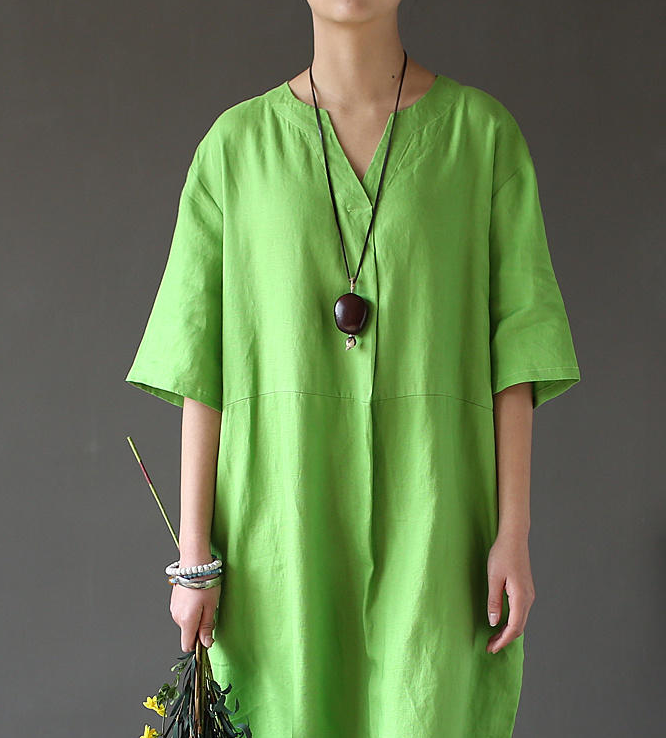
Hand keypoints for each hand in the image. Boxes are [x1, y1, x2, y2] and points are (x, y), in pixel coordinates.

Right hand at [169, 573, 220, 651]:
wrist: (194, 564)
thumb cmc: (205, 583)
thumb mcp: (211, 606)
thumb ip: (207, 627)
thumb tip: (206, 643)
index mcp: (186, 621)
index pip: (187, 645)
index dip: (197, 645)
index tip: (207, 638)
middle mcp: (177, 617)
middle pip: (188, 632)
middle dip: (199, 628)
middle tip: (210, 612)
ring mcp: (173, 609)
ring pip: (185, 622)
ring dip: (195, 618)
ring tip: (204, 602)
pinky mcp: (174, 601)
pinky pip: (182, 613)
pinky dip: (190, 610)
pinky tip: (197, 597)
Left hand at [486, 531, 534, 653]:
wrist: (514, 538)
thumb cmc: (502, 554)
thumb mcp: (493, 578)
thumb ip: (494, 601)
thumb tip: (494, 622)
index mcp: (521, 597)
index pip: (514, 627)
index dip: (503, 640)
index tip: (491, 648)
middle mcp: (529, 598)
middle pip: (519, 627)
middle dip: (505, 639)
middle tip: (489, 647)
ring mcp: (529, 594)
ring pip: (520, 620)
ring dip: (508, 631)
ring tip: (493, 637)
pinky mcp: (526, 590)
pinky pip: (521, 612)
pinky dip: (512, 622)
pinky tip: (501, 622)